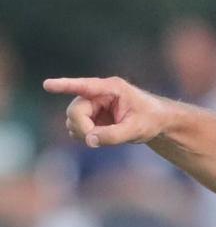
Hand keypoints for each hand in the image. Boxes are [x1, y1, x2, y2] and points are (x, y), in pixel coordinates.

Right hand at [43, 76, 167, 148]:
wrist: (158, 120)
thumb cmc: (150, 119)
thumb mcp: (136, 129)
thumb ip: (114, 136)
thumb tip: (89, 140)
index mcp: (111, 88)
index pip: (85, 86)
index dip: (64, 86)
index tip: (47, 85)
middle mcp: (98, 94)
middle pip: (75, 110)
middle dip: (82, 127)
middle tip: (95, 140)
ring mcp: (93, 104)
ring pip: (73, 120)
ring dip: (83, 132)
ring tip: (106, 137)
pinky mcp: (92, 115)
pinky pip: (79, 127)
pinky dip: (86, 136)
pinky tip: (101, 137)